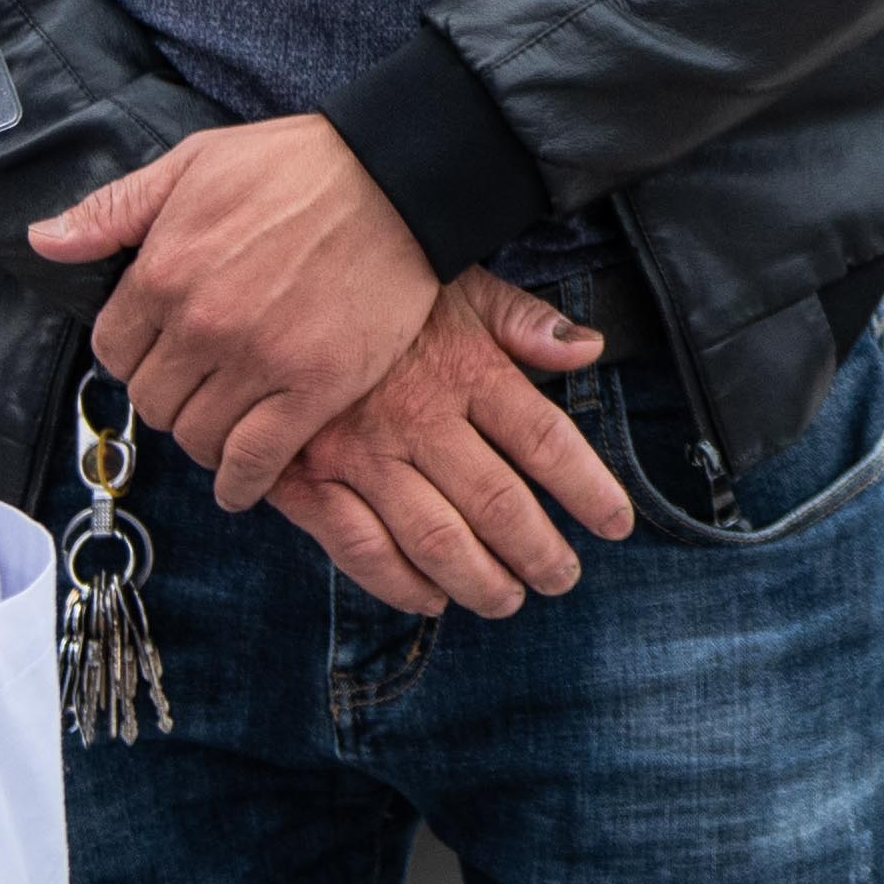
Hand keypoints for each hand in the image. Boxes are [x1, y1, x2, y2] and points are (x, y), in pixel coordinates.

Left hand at [34, 115, 438, 511]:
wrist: (398, 178)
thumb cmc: (299, 165)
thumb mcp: (194, 163)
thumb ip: (115, 210)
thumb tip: (44, 239)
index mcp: (164, 272)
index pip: (113, 353)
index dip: (135, 356)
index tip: (162, 352)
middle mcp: (202, 325)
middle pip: (153, 402)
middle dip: (171, 396)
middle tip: (201, 383)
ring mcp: (258, 361)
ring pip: (198, 437)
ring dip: (207, 437)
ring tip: (227, 420)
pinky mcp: (313, 388)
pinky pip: (255, 461)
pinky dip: (243, 481)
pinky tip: (245, 479)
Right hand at [265, 272, 633, 617]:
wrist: (267, 286)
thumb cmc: (378, 288)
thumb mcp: (459, 285)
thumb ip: (523, 322)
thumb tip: (588, 347)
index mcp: (465, 368)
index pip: (544, 440)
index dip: (588, 490)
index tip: (616, 524)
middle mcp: (418, 416)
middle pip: (496, 502)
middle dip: (538, 551)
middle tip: (562, 578)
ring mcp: (359, 451)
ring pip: (434, 537)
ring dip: (479, 580)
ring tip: (508, 598)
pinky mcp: (305, 478)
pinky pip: (359, 548)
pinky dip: (398, 584)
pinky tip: (431, 597)